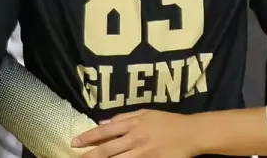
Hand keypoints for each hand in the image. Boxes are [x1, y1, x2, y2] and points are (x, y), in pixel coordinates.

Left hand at [73, 110, 198, 157]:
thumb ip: (123, 117)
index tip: (75, 142)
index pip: (105, 131)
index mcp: (133, 123)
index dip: (88, 137)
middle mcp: (135, 138)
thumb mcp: (145, 113)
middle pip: (108, 149)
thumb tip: (103, 123)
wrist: (191, 133)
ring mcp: (143, 152)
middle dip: (90, 155)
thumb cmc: (168, 122)